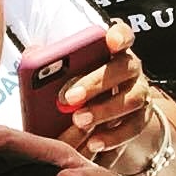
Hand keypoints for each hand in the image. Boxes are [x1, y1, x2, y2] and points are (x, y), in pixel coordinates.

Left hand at [56, 20, 153, 156]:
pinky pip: (133, 127)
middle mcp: (131, 67)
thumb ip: (56, 59)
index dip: (119, 36)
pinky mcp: (142, 118)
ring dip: (104, 112)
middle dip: (96, 82)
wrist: (104, 106)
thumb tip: (33, 54)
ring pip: (131, 100)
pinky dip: (113, 136)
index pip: (123, 34)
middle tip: (69, 98)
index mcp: (113, 48)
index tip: (110, 40)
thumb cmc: (80, 79)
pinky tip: (93, 142)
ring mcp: (140, 92)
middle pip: (124, 68)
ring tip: (79, 121)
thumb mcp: (68, 66)